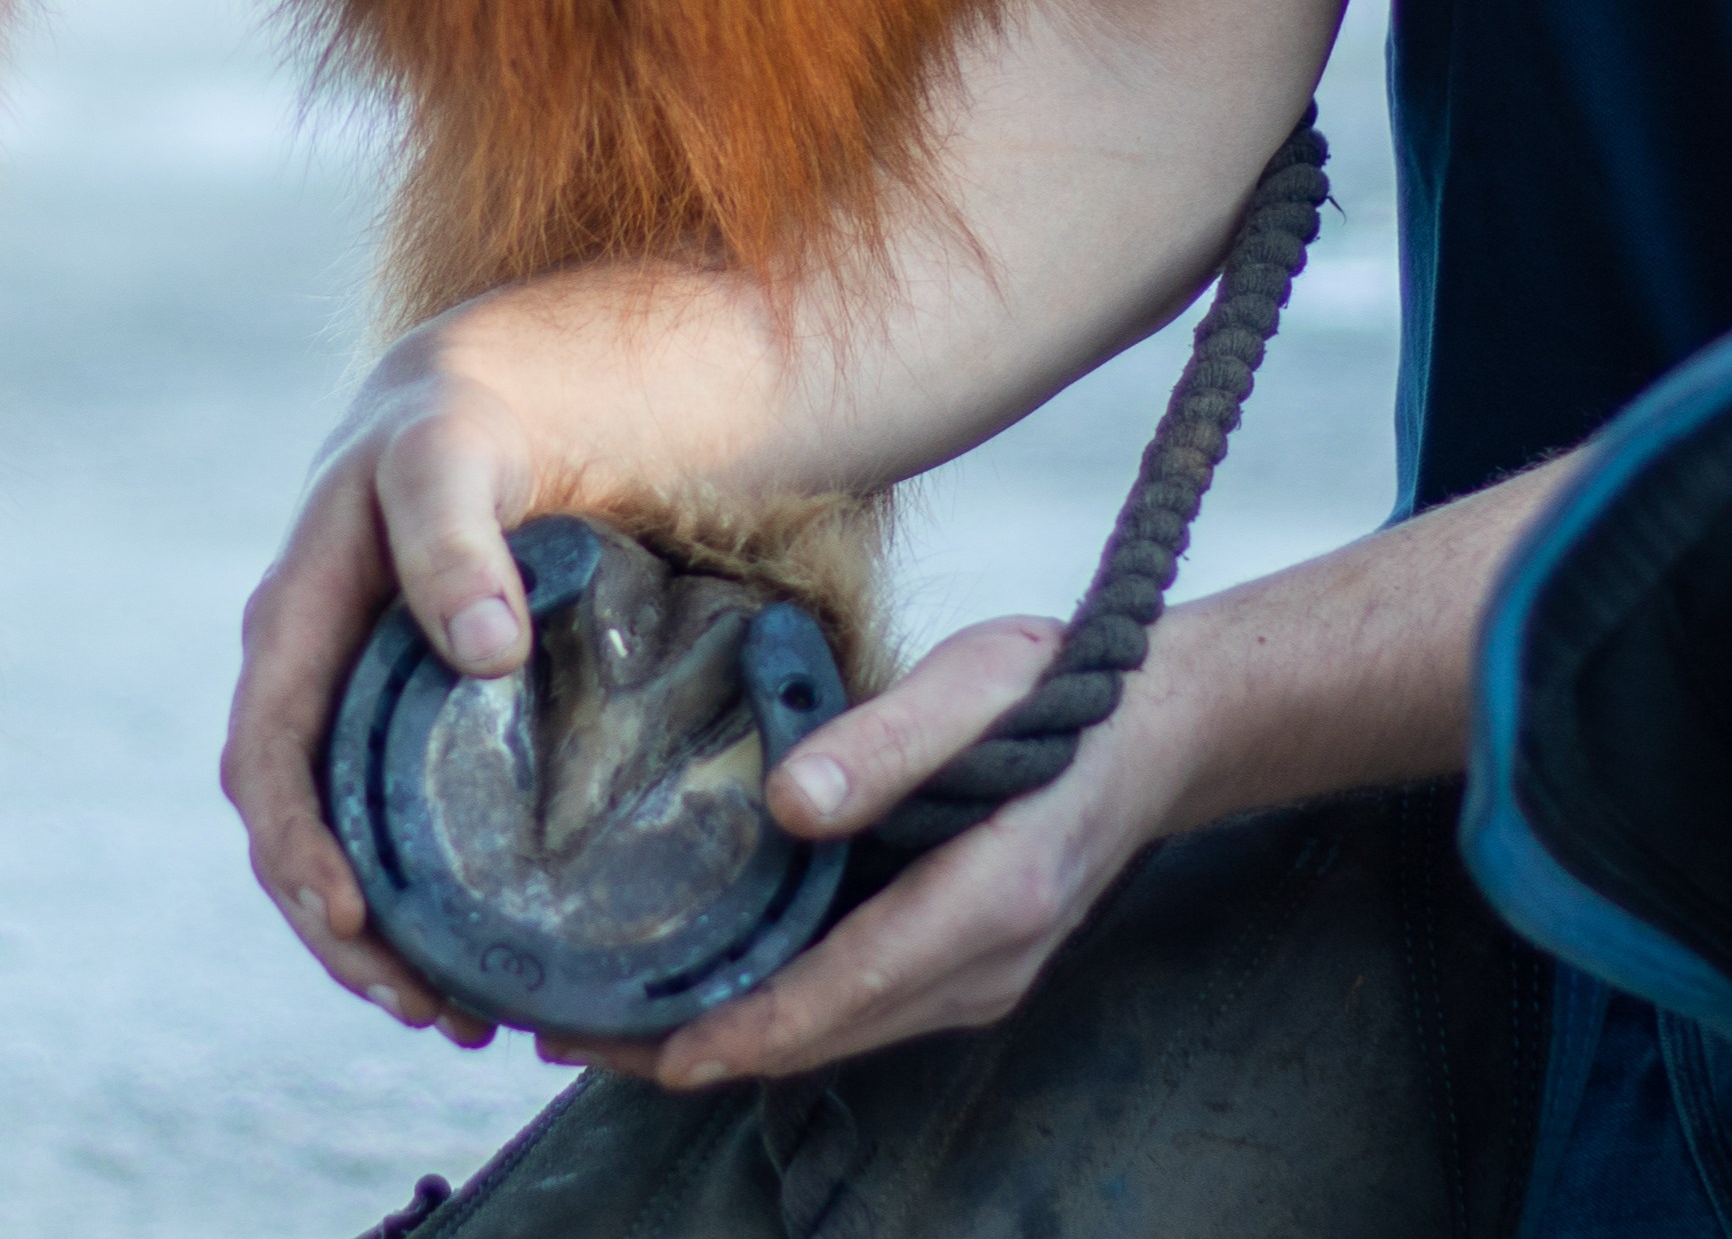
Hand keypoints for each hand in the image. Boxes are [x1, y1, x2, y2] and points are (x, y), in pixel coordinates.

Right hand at [223, 359, 557, 1039]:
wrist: (499, 396)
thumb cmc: (468, 417)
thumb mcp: (453, 453)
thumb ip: (455, 537)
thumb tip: (480, 651)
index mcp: (293, 623)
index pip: (269, 764)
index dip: (301, 853)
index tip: (357, 924)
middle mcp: (308, 677)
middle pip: (294, 835)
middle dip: (344, 937)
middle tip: (433, 1013)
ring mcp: (354, 705)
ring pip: (340, 848)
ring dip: (379, 943)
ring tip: (458, 1018)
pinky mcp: (408, 724)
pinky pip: (392, 829)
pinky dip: (420, 902)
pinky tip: (477, 952)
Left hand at [546, 610, 1202, 1090]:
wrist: (1160, 732)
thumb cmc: (1067, 692)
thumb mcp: (979, 681)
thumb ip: (889, 740)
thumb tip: (787, 803)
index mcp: (992, 896)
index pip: (847, 988)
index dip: (746, 1029)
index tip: (649, 1051)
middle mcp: (987, 965)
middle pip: (826, 1035)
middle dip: (702, 1047)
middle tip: (571, 1036)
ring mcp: (982, 980)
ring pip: (838, 1034)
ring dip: (731, 1037)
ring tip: (608, 1023)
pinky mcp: (968, 971)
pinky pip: (859, 1010)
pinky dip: (778, 1014)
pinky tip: (706, 987)